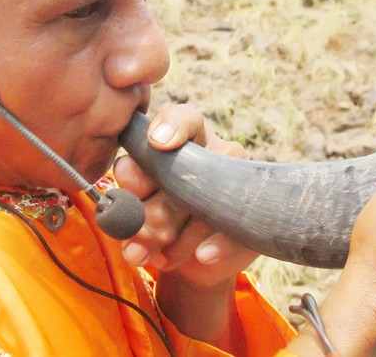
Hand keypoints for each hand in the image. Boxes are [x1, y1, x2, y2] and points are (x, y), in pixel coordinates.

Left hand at [114, 104, 258, 286]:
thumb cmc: (154, 212)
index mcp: (185, 137)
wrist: (184, 257)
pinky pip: (237, 231)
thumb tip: (125, 171)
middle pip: (184, 174)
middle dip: (151, 210)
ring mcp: (237, 184)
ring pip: (204, 206)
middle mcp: (215, 152)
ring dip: (172, 236)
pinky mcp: (250, 218)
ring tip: (145, 255)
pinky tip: (202, 256)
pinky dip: (217, 245)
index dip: (172, 126)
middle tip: (131, 236)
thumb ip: (131, 182)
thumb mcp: (135, 196)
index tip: (156, 142)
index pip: (185, 119)